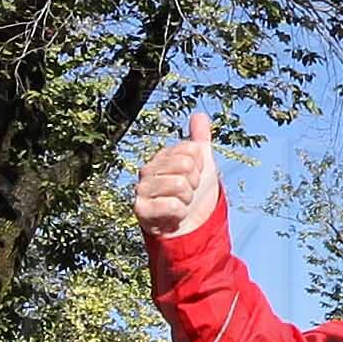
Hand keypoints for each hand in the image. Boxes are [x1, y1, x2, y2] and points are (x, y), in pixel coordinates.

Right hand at [134, 112, 220, 237]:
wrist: (190, 227)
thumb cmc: (194, 195)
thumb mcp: (202, 164)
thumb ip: (199, 139)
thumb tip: (198, 114)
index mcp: (162, 157)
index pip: (191, 149)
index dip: (200, 166)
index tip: (194, 177)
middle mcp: (148, 170)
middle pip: (186, 165)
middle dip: (194, 183)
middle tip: (187, 192)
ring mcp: (142, 189)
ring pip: (180, 184)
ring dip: (187, 199)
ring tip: (180, 203)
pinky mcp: (140, 209)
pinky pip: (172, 205)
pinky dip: (179, 213)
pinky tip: (173, 216)